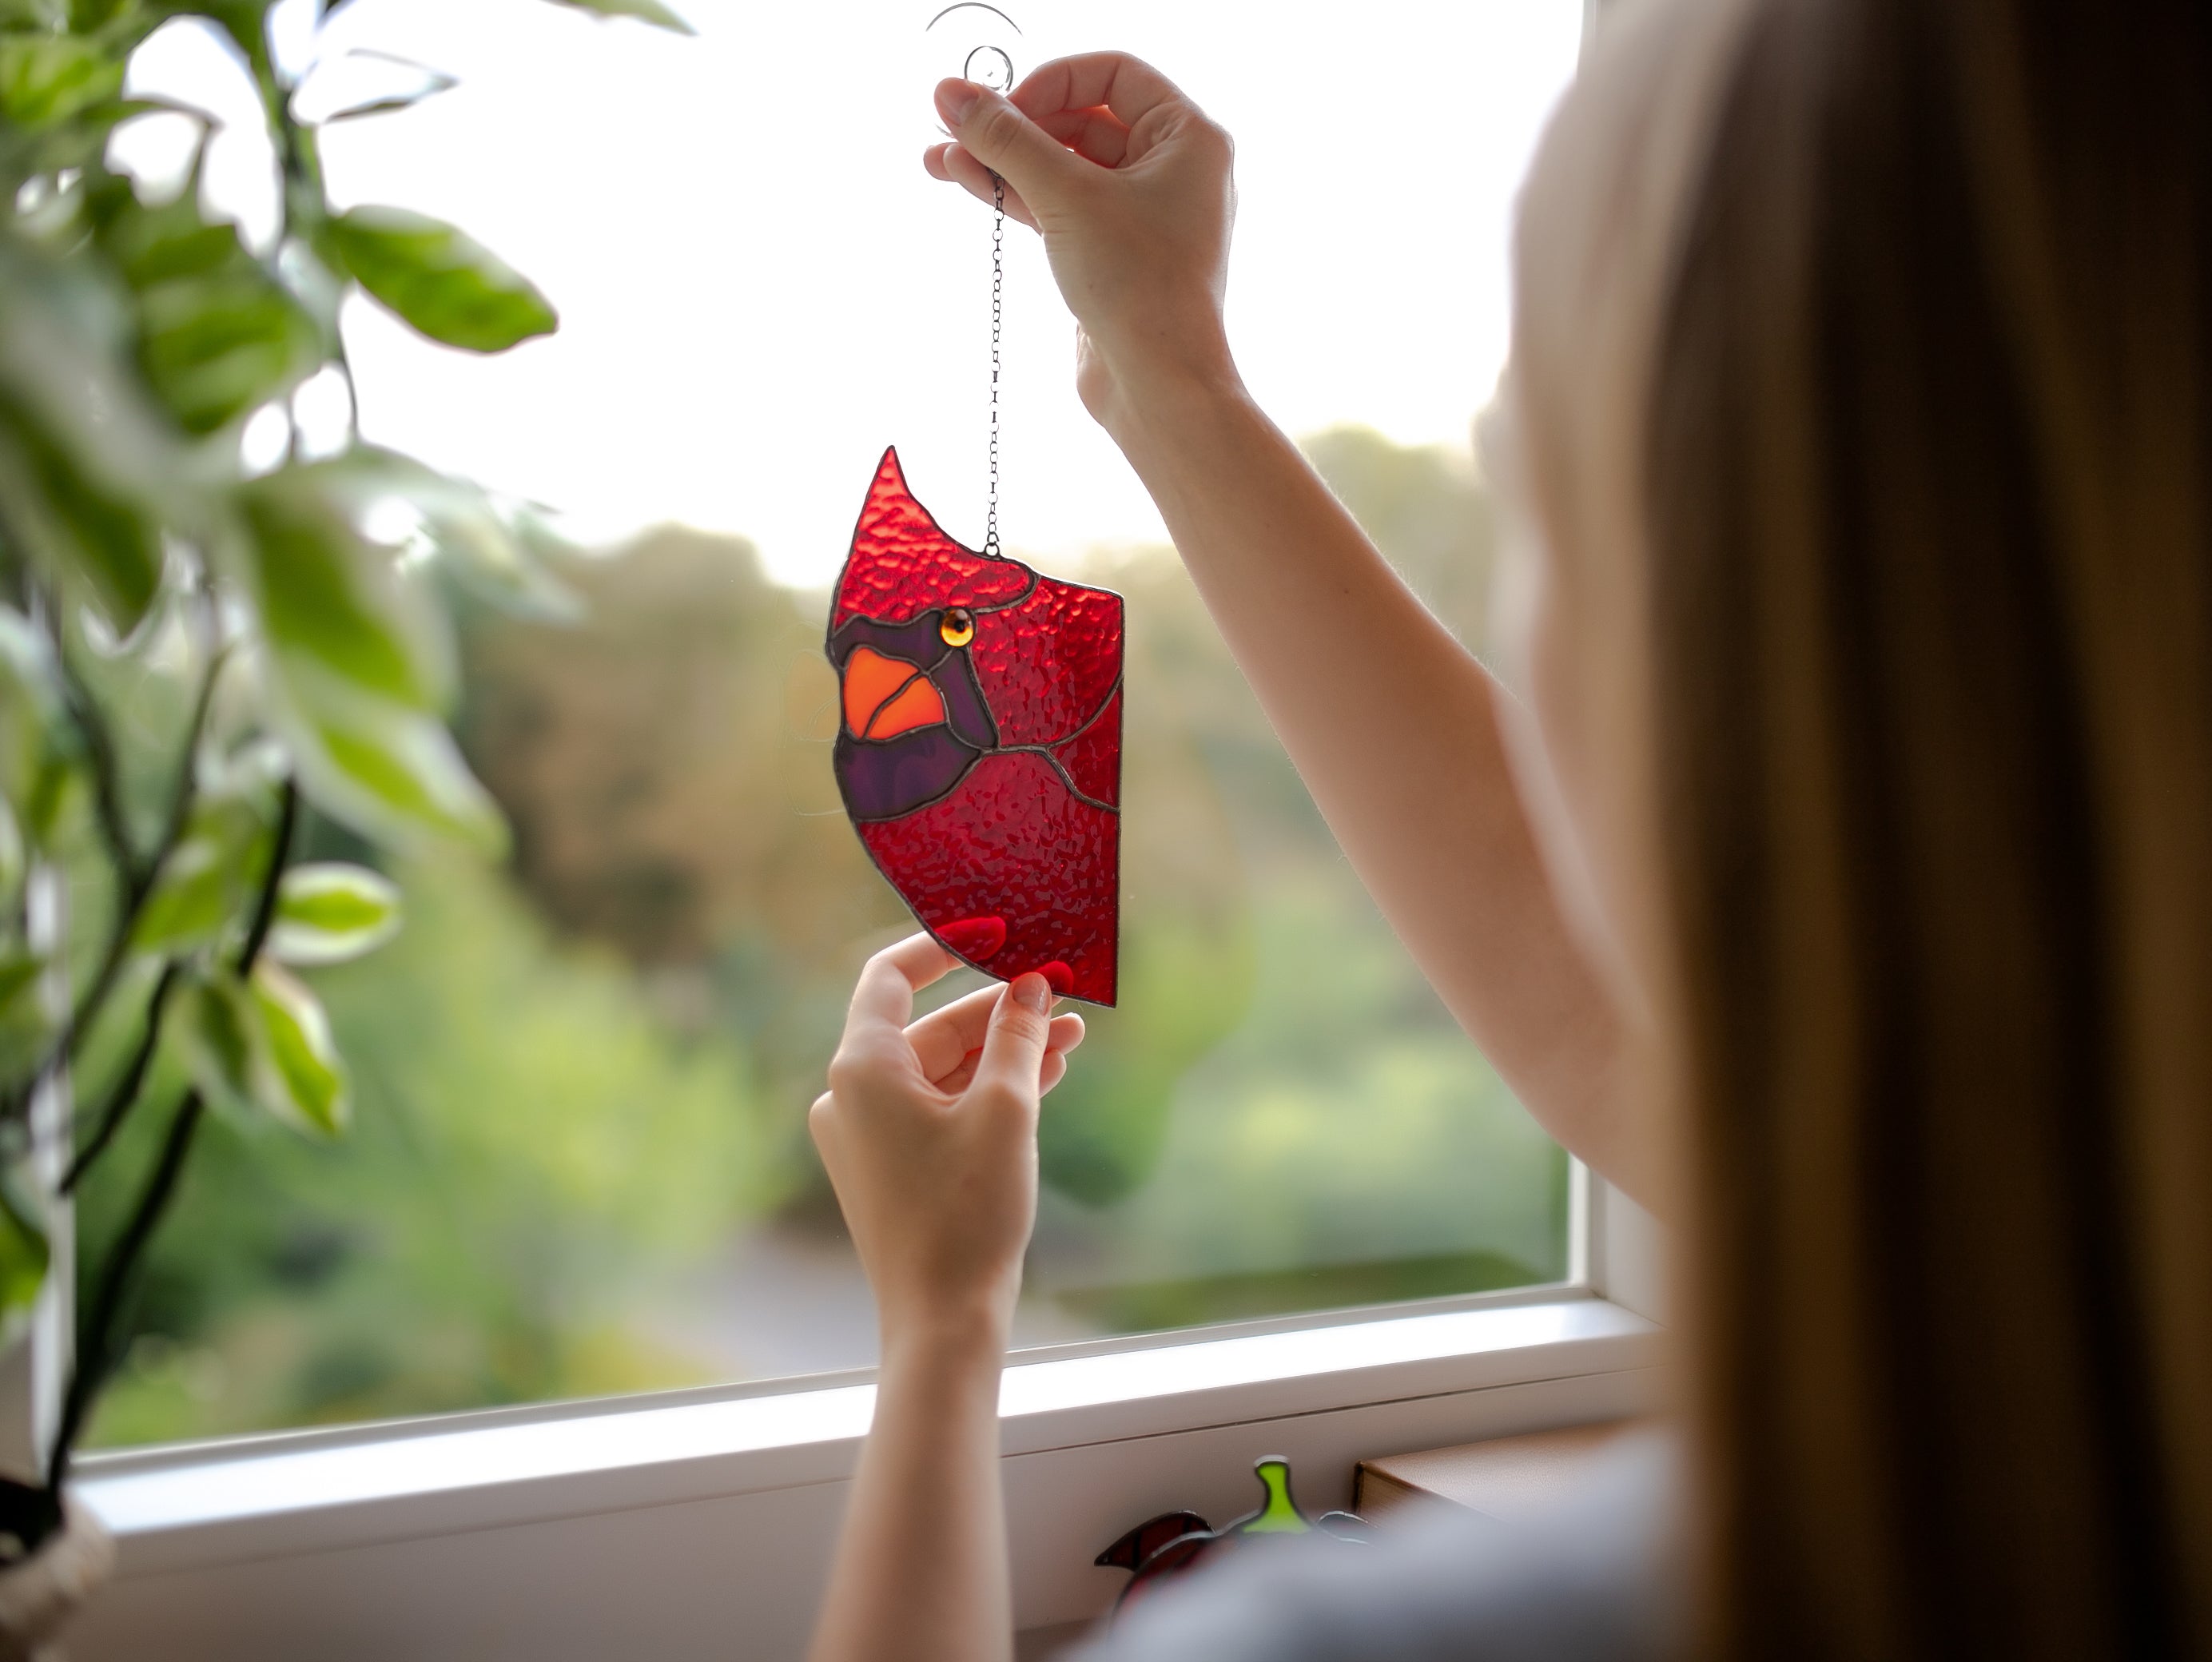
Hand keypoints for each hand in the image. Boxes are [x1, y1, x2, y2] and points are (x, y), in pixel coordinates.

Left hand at [809, 935, 1085, 1351]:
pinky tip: (1048, 1072)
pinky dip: (987, 1090)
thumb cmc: (967, 1213)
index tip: (994, 928)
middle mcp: (852, 1095)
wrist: (943, 1318)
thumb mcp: (1006, 1111)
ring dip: (1004, 1050)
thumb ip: (1018, 1037)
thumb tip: (1033, 986)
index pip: (892, 975)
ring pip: (943, 1069)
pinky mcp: (892, 1167)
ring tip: (1072, 1033)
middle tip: (1061, 990)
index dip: (943, 943)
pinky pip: (941, 1106)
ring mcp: (869, 1134)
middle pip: (930, 1025)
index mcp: (861, 1068)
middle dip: (1000, 1009)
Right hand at [924, 53, 1239, 434]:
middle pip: (1081, 119)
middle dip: (1015, 124)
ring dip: (1003, 160)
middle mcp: (1171, 170)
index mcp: (1188, 138)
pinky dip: (1015, 194)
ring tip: (939, 156)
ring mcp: (1140, 214)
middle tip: (954, 124)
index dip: (1052, 81)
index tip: (1005, 108)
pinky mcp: (1110, 254)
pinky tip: (963, 180)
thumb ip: (1006, 139)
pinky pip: (1058, 206)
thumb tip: (952, 94)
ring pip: (1062, 167)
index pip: (1113, 74)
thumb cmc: (1140, 288)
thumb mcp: (1065, 197)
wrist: (1157, 387)